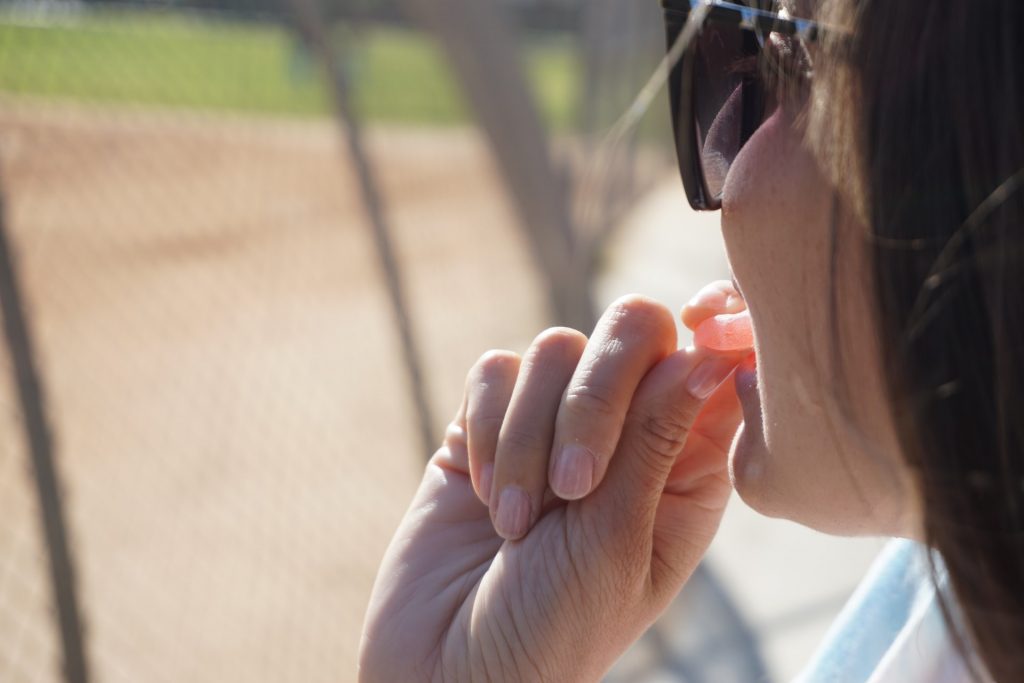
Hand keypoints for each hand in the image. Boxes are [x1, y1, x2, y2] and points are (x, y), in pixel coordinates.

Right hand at [359, 290, 748, 681]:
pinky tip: (484, 499)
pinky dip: (487, 432)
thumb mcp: (619, 540)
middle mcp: (624, 432)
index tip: (701, 329)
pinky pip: (493, 371)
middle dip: (597, 397)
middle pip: (632, 331)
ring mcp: (551, 422)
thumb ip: (657, 438)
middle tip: (575, 485)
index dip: (711, 334)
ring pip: (554, 348)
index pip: (710, 364)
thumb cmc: (555, 626)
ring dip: (529, 439)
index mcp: (684, 466)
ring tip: (517, 523)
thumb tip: (710, 350)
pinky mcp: (486, 424)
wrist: (451, 670)